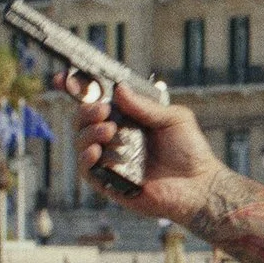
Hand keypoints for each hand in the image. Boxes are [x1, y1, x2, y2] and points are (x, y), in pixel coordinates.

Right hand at [55, 71, 224, 221]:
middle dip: (86, 112)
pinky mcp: (110, 183)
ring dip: (89, 133)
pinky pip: (87, 170)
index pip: (96, 102)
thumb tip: (119, 90)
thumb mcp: (174, 119)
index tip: (63, 78)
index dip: (78, 90)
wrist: (200, 184)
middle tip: (102, 111)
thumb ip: (146, 106)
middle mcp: (114, 138)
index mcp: (127, 120)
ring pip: (81, 142)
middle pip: (82, 121)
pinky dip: (87, 158)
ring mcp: (110, 160)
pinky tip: (97, 152)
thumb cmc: (191, 151)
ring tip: (110, 130)